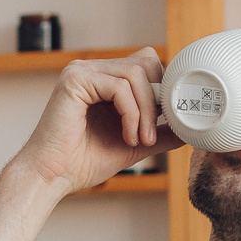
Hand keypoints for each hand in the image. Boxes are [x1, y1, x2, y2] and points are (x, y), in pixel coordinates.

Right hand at [10, 47, 176, 187]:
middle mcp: (91, 69)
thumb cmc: (83, 162)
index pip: (145, 64)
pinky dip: (132, 114)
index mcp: (102, 78)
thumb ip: (159, 133)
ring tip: (140, 140)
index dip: (160, 89)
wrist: (52, 177)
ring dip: (145, 112)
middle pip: (144, 63)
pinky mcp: (75, 80)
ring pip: (135, 75)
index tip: (165, 122)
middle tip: (151, 135)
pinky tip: (127, 136)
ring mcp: (81, 71)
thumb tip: (188, 130)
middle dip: (156, 100)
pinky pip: (119, 87)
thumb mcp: (133, 144)